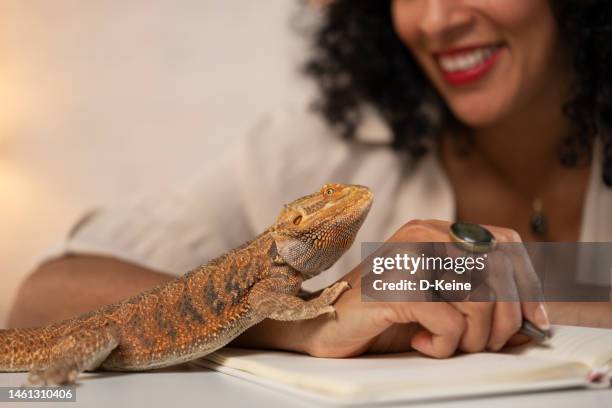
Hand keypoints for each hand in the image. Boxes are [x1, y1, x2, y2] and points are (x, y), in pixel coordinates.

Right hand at [297, 219, 549, 357]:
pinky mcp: (395, 283)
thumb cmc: (383, 315)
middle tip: (475, 343)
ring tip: (443, 344)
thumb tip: (532, 324)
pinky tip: (420, 342)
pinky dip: (443, 345)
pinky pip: (449, 321)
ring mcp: (408, 254)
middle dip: (501, 322)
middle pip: (499, 274)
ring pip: (480, 300)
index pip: (506, 243)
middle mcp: (424, 232)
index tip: (531, 321)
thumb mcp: (440, 306)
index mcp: (436, 229)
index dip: (526, 284)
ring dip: (471, 338)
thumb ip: (481, 305)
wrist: (325, 323)